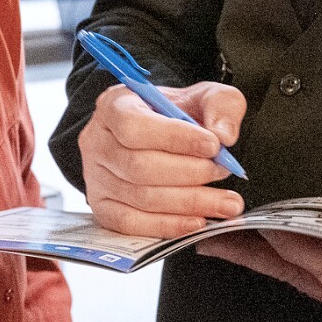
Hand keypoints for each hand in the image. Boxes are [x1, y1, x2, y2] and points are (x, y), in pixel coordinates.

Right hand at [77, 80, 246, 236]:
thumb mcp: (203, 96)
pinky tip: (198, 221)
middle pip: (139, 166)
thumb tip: (223, 135)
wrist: (162, 136)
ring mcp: (95, 178)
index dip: (175, 138)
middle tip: (223, 172)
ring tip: (226, 202)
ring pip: (140, 197)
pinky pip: (132, 224)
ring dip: (189, 203)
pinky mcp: (102, 207)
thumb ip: (220, 105)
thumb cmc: (178, 115)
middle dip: (190, 173)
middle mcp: (97, 142)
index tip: (214, 145)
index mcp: (115, 105)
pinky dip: (168, 225)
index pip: (135, 125)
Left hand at [195, 198, 321, 321]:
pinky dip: (291, 270)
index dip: (285, 241)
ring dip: (266, 263)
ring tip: (229, 242)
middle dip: (254, 254)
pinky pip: (320, 288)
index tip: (251, 220)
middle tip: (210, 234)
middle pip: (299, 276)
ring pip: (305, 283)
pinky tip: (279, 258)